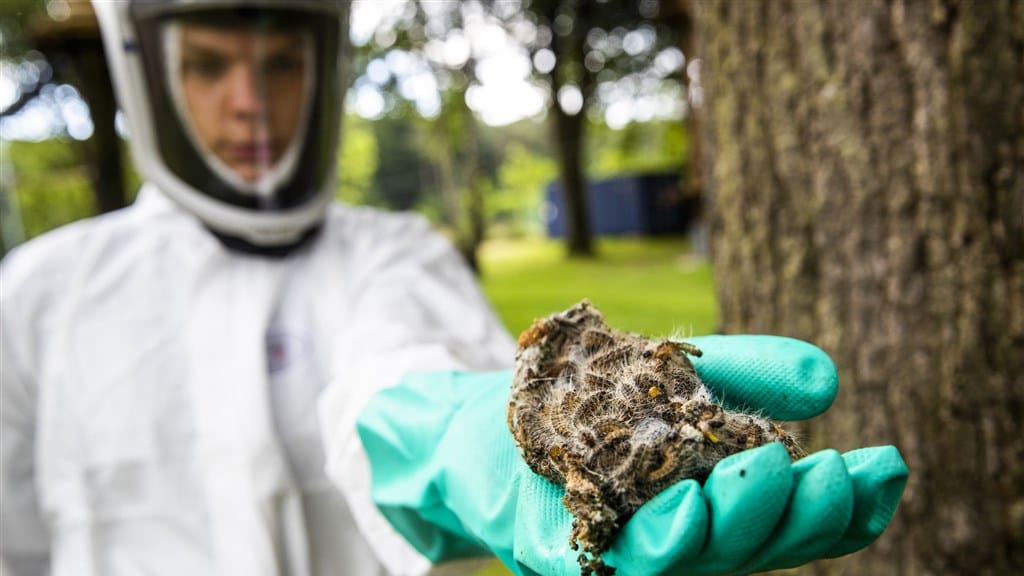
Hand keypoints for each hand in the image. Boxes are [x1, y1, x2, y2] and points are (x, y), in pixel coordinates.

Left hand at [356, 336, 907, 574]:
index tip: (884, 464)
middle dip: (795, 512)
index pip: (801, 521)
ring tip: (759, 477)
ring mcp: (630, 550)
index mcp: (727, 505)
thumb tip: (828, 382)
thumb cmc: (605, 396)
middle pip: (756, 545)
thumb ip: (753, 374)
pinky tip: (680, 512)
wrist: (501, 409)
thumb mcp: (690, 373)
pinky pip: (614, 560)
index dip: (848, 506)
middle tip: (819, 467)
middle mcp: (690, 538)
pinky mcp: (569, 550)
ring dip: (732, 525)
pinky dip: (651, 545)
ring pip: (695, 557)